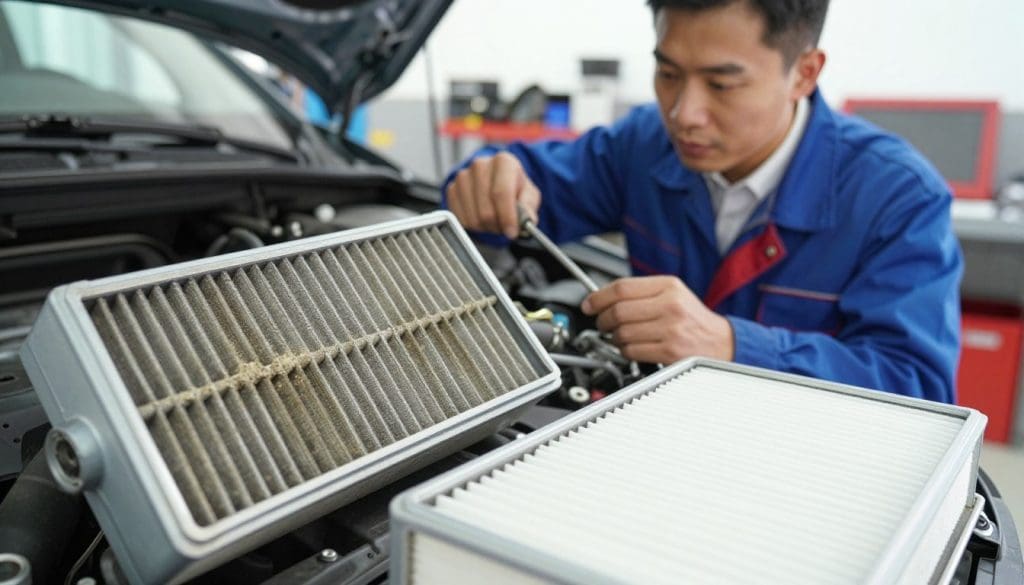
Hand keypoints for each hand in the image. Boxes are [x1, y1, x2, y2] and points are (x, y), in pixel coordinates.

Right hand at [446, 152, 540, 238]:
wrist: (496, 180)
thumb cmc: (514, 187)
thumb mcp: (529, 195)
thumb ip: (529, 207)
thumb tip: (526, 220)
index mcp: (503, 162)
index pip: (501, 193)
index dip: (507, 217)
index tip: (512, 232)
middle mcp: (480, 165)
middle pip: (486, 210)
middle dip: (497, 226)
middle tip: (505, 227)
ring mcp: (463, 177)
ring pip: (473, 218)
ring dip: (486, 227)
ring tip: (495, 221)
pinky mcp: (452, 189)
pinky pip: (460, 219)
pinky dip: (473, 226)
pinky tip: (482, 219)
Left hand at [581, 276, 734, 363]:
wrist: (722, 343)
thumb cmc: (692, 320)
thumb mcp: (673, 294)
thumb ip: (641, 293)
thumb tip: (601, 299)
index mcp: (668, 286)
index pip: (622, 288)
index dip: (598, 297)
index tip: (588, 304)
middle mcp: (670, 305)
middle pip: (618, 311)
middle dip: (603, 320)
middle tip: (602, 324)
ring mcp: (671, 329)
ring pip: (622, 333)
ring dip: (614, 338)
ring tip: (620, 337)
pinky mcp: (670, 351)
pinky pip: (632, 351)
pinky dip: (625, 351)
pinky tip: (632, 348)